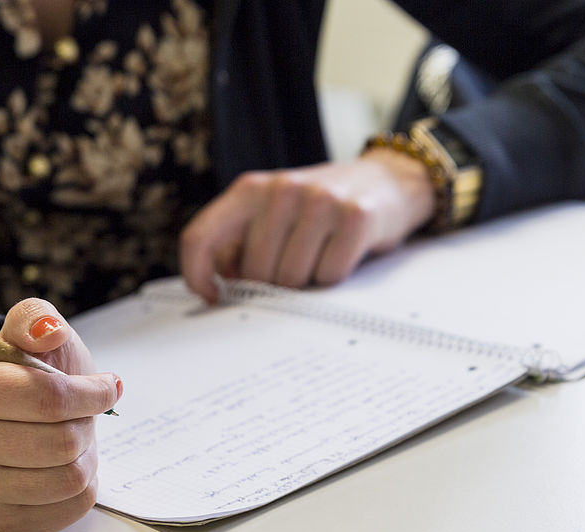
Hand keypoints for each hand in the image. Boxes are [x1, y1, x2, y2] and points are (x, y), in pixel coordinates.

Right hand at [0, 299, 121, 531]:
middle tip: (82, 416)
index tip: (105, 387)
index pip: (48, 399)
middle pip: (62, 444)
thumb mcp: (33, 333)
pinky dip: (82, 487)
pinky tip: (63, 466)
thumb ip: (36, 319)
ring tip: (73, 439)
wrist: (11, 416)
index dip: (91, 394)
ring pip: (69, 480)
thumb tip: (49, 330)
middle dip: (86, 425)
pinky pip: (67, 510)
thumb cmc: (29, 372)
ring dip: (86, 456)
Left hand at [179, 148, 436, 302]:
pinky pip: (329, 276)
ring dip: (306, 283)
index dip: (197, 276)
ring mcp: (319, 201)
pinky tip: (342, 254)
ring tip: (319, 257)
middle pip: (255, 273)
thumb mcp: (272, 215)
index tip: (213, 297)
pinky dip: (334, 277)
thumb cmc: (320, 209)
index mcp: (249, 189)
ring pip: (292, 279)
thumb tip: (219, 284)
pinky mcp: (354, 217)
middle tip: (294, 269)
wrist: (386, 181)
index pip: (201, 237)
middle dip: (272, 285)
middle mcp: (281, 189)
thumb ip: (240, 243)